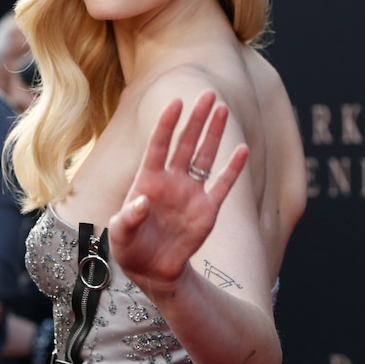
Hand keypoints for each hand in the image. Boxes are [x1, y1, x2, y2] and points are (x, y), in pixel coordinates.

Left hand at [108, 91, 248, 291]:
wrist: (152, 270)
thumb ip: (128, 218)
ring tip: (222, 109)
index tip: (176, 102)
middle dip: (196, 119)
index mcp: (148, 180)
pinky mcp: (207, 210)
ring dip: (214, 133)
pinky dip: (233, 169)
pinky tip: (243, 150)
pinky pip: (222, 185)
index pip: (158, 145)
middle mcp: (171, 180)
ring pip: (205, 157)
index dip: (167, 124)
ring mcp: (191, 193)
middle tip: (208, 94)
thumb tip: (141, 202)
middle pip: (185, 143)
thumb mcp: (121, 235)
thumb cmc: (130, 247)